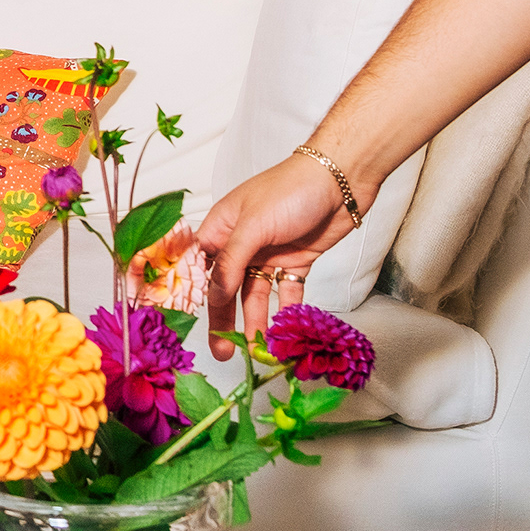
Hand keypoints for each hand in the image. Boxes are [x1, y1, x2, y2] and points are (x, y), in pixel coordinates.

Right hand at [196, 152, 373, 358]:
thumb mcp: (253, 226)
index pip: (199, 266)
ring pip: (257, 295)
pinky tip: (285, 331)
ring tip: (258, 351)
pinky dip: (286, 311)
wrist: (342, 179)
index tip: (187, 324)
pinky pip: (287, 292)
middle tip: (224, 351)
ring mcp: (269, 254)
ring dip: (257, 321)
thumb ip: (231, 262)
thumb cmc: (290, 190)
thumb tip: (213, 294)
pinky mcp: (296, 262)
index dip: (192, 294)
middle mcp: (242, 243)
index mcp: (221, 228)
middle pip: (227, 288)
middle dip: (225, 320)